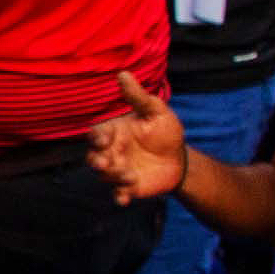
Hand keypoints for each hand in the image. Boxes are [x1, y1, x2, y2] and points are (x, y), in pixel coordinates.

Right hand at [88, 70, 191, 203]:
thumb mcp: (155, 111)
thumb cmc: (166, 131)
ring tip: (130, 176)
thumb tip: (123, 74)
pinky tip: (124, 199)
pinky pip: (118, 194)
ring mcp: (118, 170)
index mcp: (115, 132)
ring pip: (105, 176)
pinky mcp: (128, 187)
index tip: (105, 140)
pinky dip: (119, 197)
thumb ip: (137, 97)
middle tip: (104, 163)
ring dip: (113, 177)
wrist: (180, 158)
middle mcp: (112, 151)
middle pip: (94, 157)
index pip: (97, 134)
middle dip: (97, 161)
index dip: (97, 138)